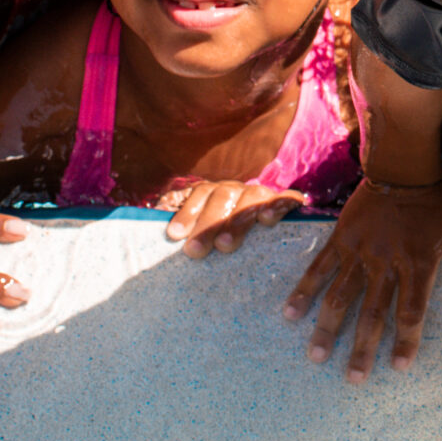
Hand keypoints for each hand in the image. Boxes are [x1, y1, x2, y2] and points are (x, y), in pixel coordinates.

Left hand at [157, 179, 304, 256]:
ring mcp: (260, 195)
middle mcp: (236, 190)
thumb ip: (178, 220)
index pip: (199, 194)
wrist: (260, 224)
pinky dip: (278, 206)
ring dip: (237, 222)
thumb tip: (157, 218)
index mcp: (213, 192)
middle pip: (222, 197)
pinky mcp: (284, 203)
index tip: (174, 235)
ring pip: (250, 199)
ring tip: (225, 246)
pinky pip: (284, 200)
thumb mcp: (196, 227)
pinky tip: (268, 220)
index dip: (187, 212)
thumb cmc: (216, 234)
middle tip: (195, 251)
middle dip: (208, 224)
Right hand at [283, 177, 441, 382]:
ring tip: (316, 356)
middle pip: (372, 314)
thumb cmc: (438, 200)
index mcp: (417, 263)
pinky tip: (291, 314)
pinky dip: (304, 290)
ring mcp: (359, 252)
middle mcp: (386, 263)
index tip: (399, 366)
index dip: (405, 340)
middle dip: (362, 349)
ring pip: (340, 296)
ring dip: (328, 328)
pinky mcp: (341, 239)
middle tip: (354, 379)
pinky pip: (319, 268)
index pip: (411, 311)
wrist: (402, 166)